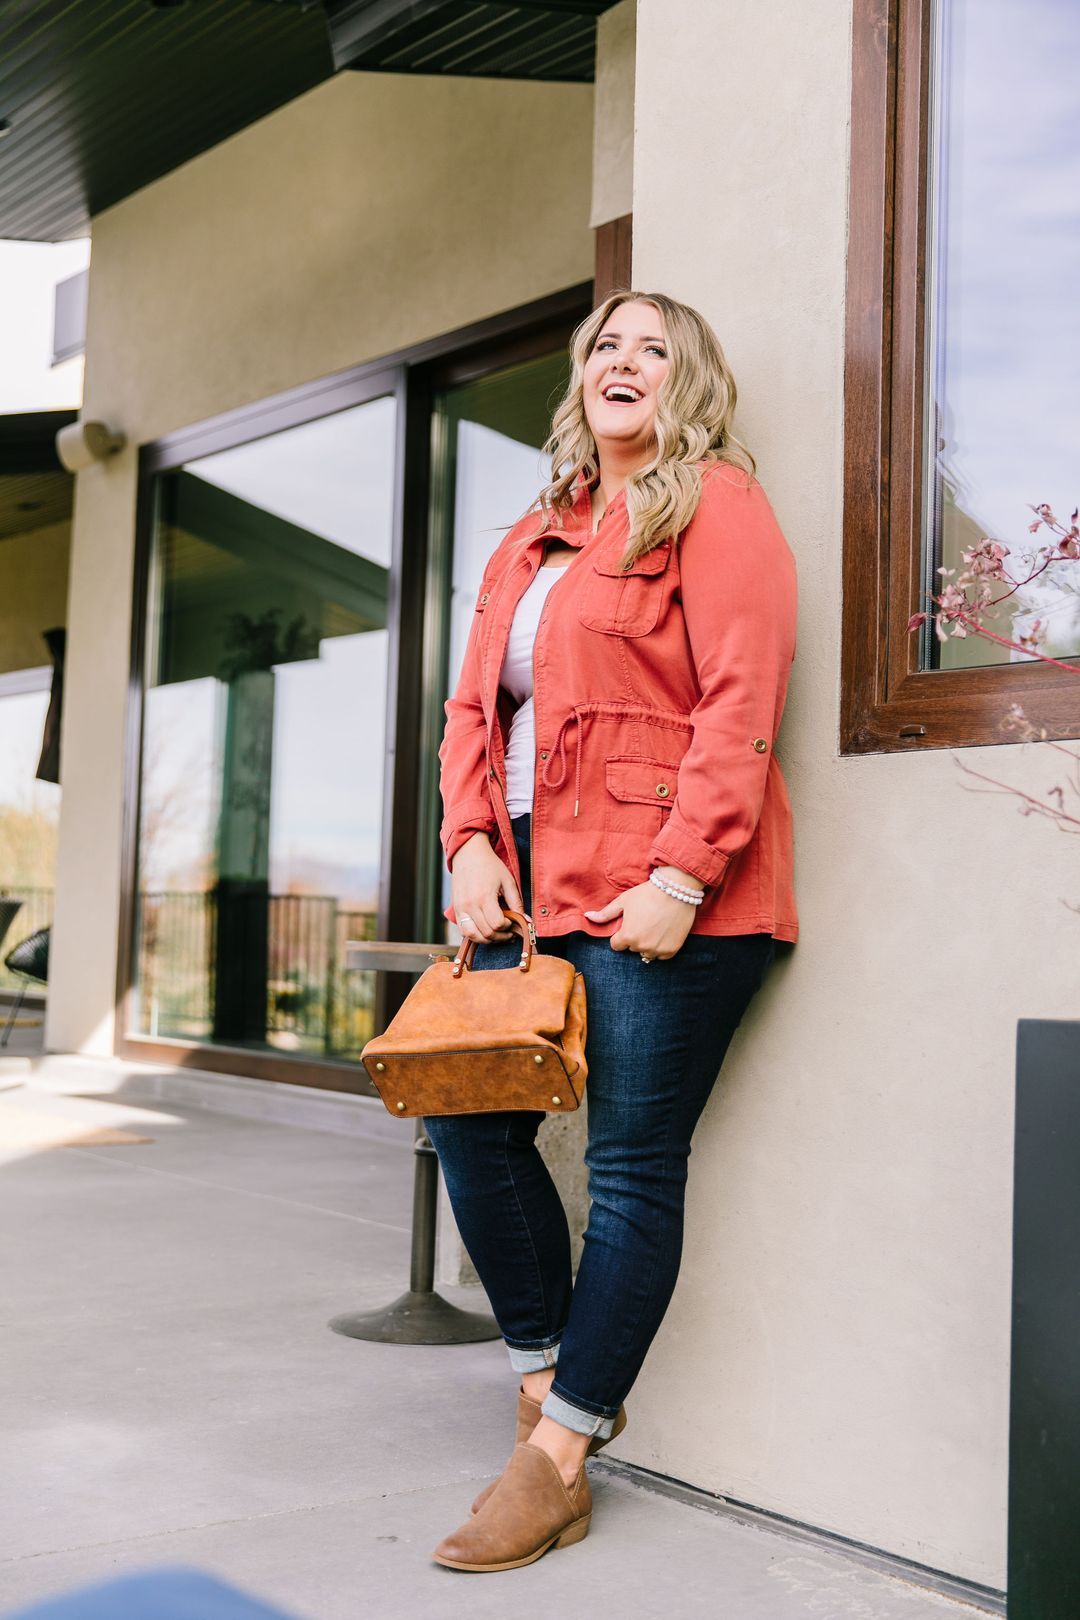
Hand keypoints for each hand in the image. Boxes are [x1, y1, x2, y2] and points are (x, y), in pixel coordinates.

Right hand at [450, 833, 522, 942]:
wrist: (468, 854)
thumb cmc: (490, 865)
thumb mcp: (508, 881)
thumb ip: (517, 903)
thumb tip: (526, 921)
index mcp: (484, 897)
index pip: (497, 924)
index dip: (508, 927)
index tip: (513, 922)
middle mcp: (470, 905)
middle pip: (486, 933)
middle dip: (501, 936)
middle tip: (509, 931)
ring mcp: (461, 908)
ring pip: (473, 936)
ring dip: (487, 939)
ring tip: (497, 934)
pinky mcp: (456, 909)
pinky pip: (464, 930)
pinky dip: (475, 934)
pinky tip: (484, 929)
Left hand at [583, 877, 697, 959]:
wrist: (676, 890)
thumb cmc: (647, 894)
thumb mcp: (623, 901)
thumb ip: (605, 913)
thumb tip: (587, 916)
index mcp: (627, 936)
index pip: (616, 945)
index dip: (622, 933)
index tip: (630, 923)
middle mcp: (641, 946)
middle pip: (632, 948)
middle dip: (635, 937)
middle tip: (645, 920)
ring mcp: (657, 950)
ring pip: (646, 953)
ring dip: (648, 944)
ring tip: (655, 926)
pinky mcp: (672, 950)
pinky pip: (661, 956)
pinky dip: (661, 947)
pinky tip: (664, 932)